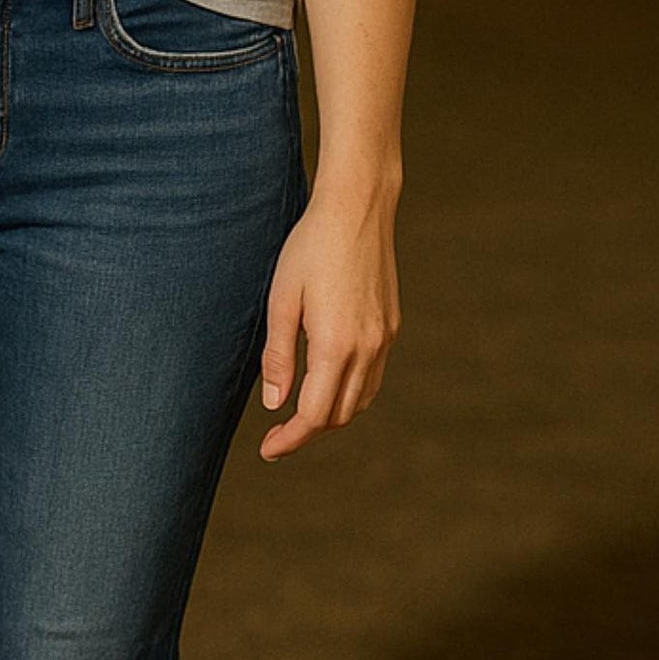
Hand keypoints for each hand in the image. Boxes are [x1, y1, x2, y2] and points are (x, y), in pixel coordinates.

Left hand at [258, 181, 400, 459]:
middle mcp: (367, 348)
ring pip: (360, 400)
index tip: (267, 449)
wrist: (357, 209)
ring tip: (299, 411)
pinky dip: (350, 391)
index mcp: (335, 345)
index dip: (290, 439)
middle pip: (339, 414)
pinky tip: (328, 381)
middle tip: (277, 432)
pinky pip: (373, 376)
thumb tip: (275, 404)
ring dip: (331, 414)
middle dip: (308, 430)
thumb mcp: (281, 300)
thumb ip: (278, 356)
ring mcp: (384, 338)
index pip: (314, 415)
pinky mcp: (391, 325)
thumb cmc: (310, 249)